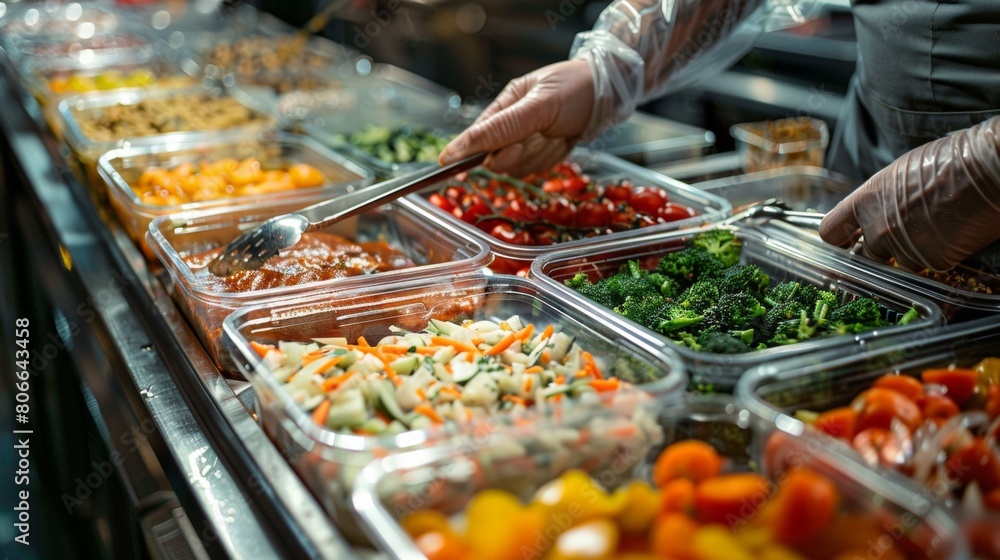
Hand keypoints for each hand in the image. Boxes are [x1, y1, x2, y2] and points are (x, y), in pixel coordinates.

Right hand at [438, 59, 593, 176]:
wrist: (611, 92)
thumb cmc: (576, 88)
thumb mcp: (538, 106)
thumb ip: (501, 128)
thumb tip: (460, 147)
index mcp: (504, 105)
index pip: (475, 137)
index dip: (466, 153)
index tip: (447, 167)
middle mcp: (512, 125)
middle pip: (497, 158)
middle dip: (519, 153)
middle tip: (538, 137)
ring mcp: (528, 140)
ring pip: (518, 167)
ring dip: (539, 155)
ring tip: (556, 134)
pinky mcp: (543, 152)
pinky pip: (536, 169)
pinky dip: (551, 158)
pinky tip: (562, 140)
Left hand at [820, 116, 999, 271]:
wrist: (989, 169)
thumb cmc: (950, 161)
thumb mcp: (900, 174)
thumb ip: (880, 199)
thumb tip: (877, 212)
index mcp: (866, 200)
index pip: (831, 231)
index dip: (839, 239)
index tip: (845, 242)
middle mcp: (879, 228)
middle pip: (866, 255)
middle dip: (882, 250)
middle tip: (905, 234)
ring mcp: (904, 248)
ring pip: (900, 263)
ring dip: (914, 252)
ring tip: (937, 227)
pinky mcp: (933, 261)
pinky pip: (929, 266)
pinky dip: (940, 255)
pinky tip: (953, 233)